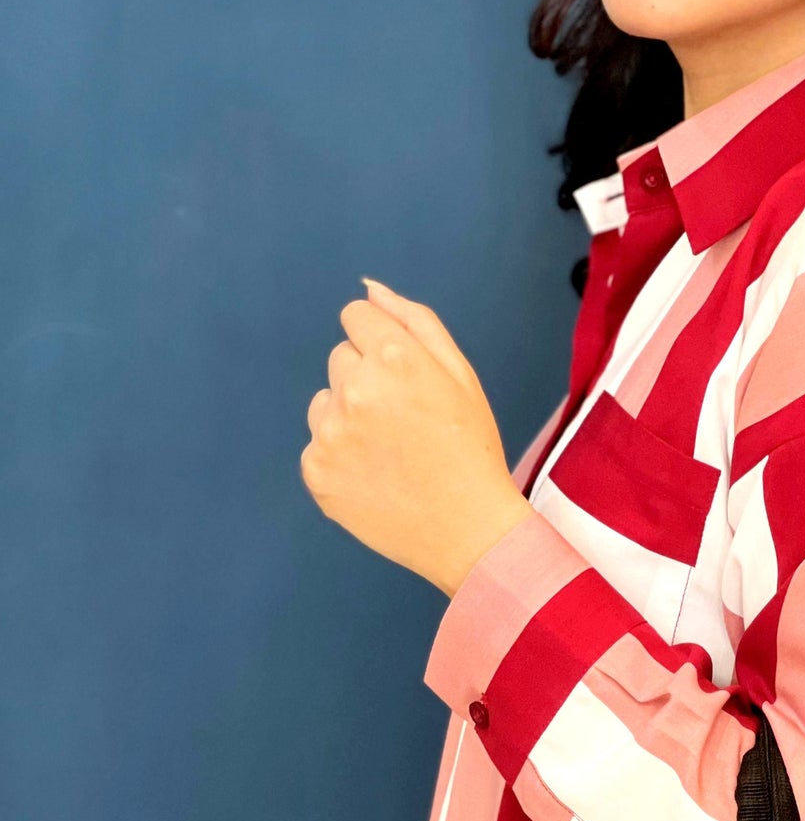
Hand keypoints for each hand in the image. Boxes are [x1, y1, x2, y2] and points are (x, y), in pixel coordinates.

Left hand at [300, 279, 531, 596]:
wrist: (469, 532)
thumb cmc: (472, 450)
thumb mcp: (460, 376)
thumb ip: (414, 322)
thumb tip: (368, 288)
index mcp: (394, 357)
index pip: (355, 318)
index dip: (381, 346)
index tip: (403, 379)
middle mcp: (355, 389)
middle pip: (340, 359)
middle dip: (366, 381)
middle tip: (404, 425)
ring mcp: (330, 433)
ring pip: (325, 403)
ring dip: (348, 418)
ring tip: (388, 454)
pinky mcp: (317, 471)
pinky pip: (318, 446)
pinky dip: (340, 459)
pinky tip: (374, 478)